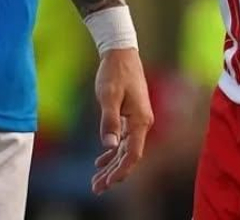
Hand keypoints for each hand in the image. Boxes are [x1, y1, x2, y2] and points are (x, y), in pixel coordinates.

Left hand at [90, 48, 152, 193]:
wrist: (121, 52)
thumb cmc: (115, 72)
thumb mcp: (109, 95)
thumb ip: (110, 120)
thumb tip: (110, 145)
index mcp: (141, 120)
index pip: (133, 154)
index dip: (121, 171)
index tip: (108, 183)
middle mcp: (143, 123)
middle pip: (129, 156)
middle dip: (114, 174)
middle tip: (96, 188)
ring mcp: (137, 120)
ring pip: (126, 150)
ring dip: (112, 166)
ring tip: (97, 181)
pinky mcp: (131, 116)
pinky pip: (123, 141)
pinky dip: (113, 153)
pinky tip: (101, 162)